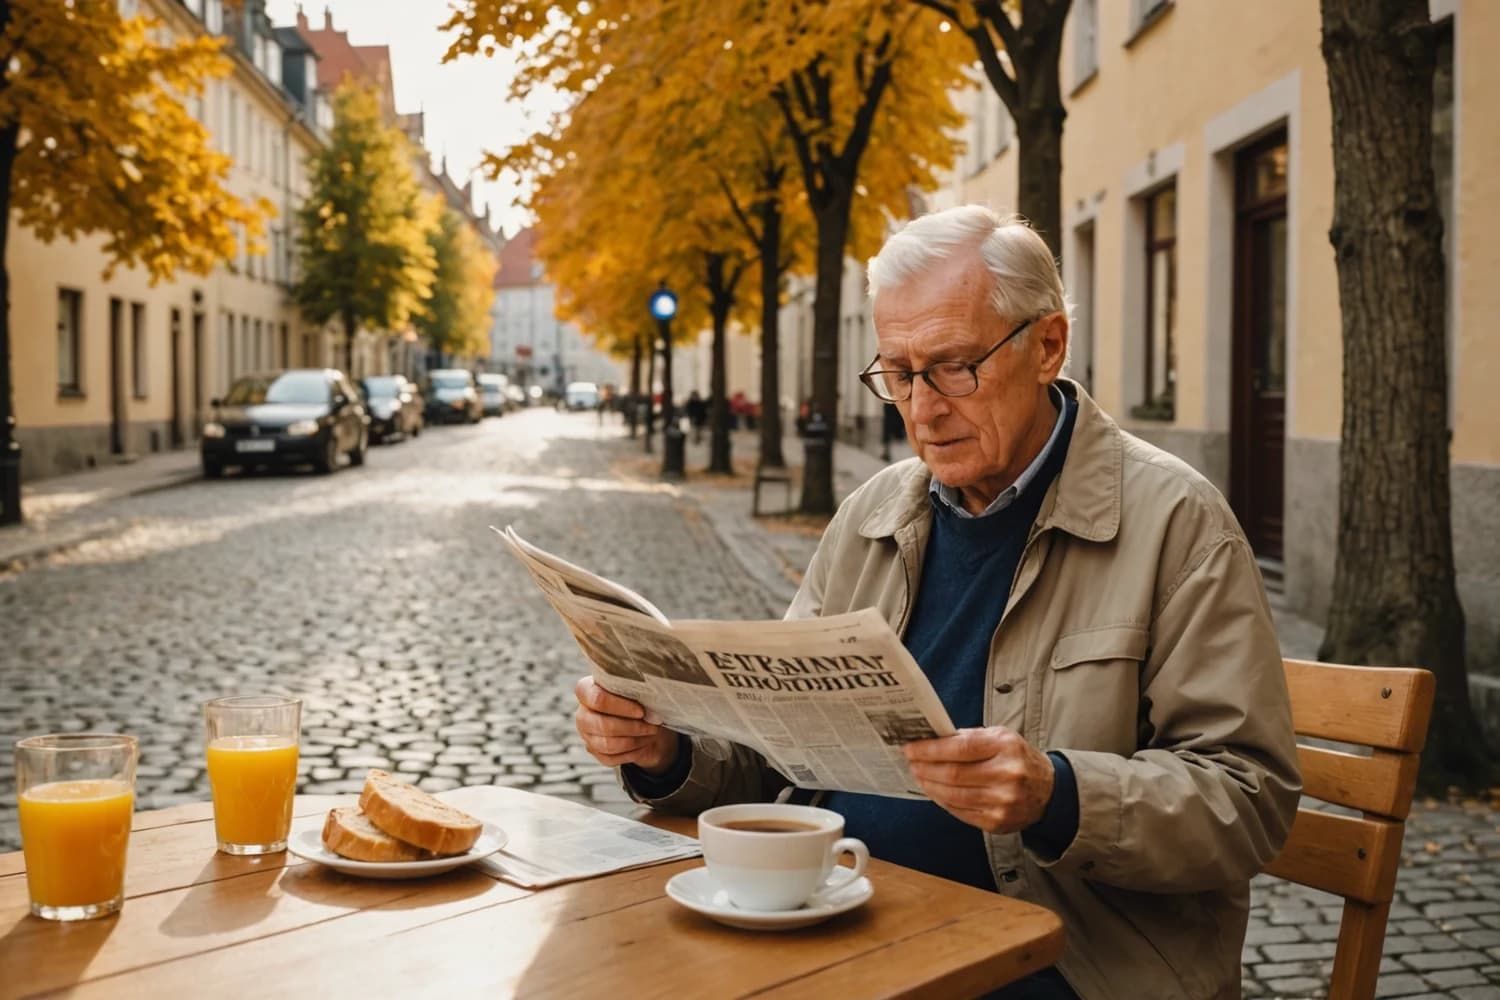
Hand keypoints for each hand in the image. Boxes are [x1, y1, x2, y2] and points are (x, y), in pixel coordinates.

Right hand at [574, 677, 680, 774]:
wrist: (637, 717)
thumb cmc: (634, 697)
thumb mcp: (635, 689)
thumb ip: (636, 690)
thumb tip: (651, 700)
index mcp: (586, 690)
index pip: (598, 699)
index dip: (621, 707)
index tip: (642, 711)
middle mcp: (582, 713)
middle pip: (603, 725)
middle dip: (633, 727)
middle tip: (653, 725)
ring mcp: (586, 735)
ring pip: (608, 744)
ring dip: (635, 740)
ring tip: (651, 733)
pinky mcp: (593, 751)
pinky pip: (611, 758)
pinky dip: (632, 752)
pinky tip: (644, 743)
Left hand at [903, 727, 1054, 833]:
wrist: (1048, 791)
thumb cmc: (1017, 758)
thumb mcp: (1000, 737)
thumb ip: (969, 738)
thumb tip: (930, 741)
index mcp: (1005, 747)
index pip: (960, 747)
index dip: (930, 749)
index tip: (911, 748)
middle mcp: (1007, 774)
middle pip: (953, 773)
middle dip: (925, 768)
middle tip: (911, 763)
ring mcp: (1003, 802)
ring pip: (954, 795)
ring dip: (930, 785)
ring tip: (919, 776)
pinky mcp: (998, 822)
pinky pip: (960, 812)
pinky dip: (943, 801)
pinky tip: (935, 792)